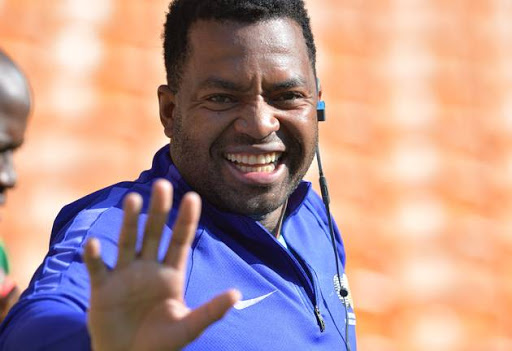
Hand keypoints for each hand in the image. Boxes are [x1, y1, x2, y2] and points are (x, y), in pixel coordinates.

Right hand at [84, 179, 239, 350]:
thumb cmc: (161, 343)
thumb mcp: (188, 327)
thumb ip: (210, 311)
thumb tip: (237, 294)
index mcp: (171, 273)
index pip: (180, 241)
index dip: (186, 220)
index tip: (193, 196)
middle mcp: (148, 268)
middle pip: (154, 233)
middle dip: (159, 210)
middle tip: (162, 184)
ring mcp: (125, 276)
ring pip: (128, 242)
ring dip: (129, 222)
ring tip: (133, 199)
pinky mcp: (103, 289)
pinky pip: (98, 269)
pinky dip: (94, 257)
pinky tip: (94, 244)